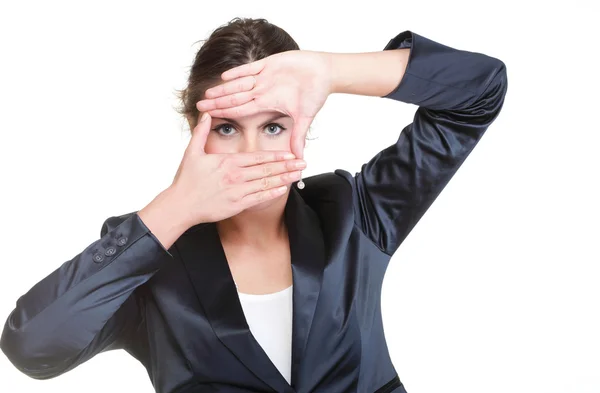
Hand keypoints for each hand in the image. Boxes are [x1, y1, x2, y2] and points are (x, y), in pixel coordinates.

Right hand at [171, 112, 305, 225]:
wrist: (181, 205)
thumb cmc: (186, 180)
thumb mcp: (192, 152)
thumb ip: (201, 132)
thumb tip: (206, 114)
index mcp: (228, 162)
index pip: (257, 157)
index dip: (276, 155)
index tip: (290, 153)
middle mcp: (236, 175)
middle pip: (267, 169)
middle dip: (287, 166)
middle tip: (303, 163)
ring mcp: (238, 191)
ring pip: (266, 183)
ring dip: (285, 179)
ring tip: (299, 175)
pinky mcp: (237, 205)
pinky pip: (259, 198)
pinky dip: (273, 193)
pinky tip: (284, 189)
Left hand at [195, 50, 332, 158]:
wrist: (325, 72)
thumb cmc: (316, 93)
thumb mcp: (305, 118)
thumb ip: (298, 137)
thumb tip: (298, 159)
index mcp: (268, 102)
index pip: (242, 110)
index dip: (227, 113)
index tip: (212, 118)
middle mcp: (263, 90)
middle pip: (235, 97)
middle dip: (218, 102)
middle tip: (199, 105)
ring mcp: (265, 76)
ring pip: (239, 83)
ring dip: (224, 88)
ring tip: (207, 93)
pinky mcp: (270, 63)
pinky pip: (251, 68)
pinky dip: (239, 72)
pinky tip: (225, 77)